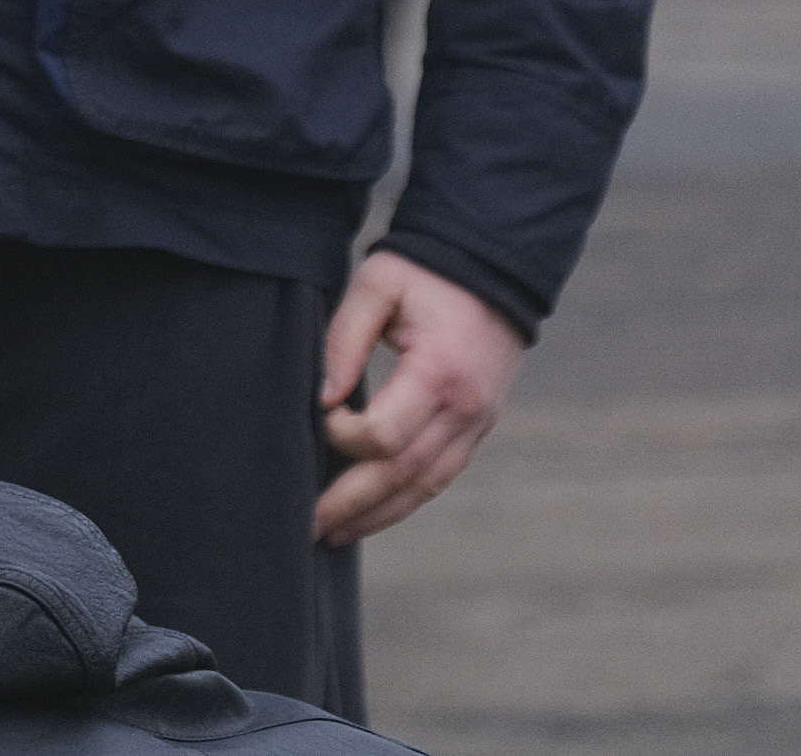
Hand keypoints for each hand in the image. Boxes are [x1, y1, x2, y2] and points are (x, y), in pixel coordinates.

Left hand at [314, 249, 527, 541]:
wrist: (493, 268)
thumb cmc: (426, 272)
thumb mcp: (376, 284)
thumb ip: (343, 339)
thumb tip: (323, 399)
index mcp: (439, 374)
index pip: (384, 437)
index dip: (342, 436)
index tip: (319, 413)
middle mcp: (465, 411)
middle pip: (403, 476)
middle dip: (352, 506)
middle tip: (308, 527)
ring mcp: (477, 424)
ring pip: (426, 487)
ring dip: (379, 514)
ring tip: (335, 532)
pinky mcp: (478, 427)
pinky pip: (441, 474)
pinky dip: (407, 498)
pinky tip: (375, 511)